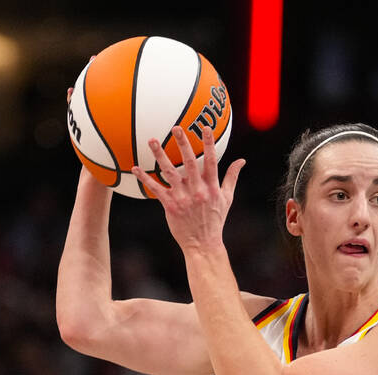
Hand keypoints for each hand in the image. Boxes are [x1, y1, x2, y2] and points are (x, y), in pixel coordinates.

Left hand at [132, 125, 245, 253]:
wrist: (203, 244)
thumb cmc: (216, 220)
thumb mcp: (227, 198)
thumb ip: (232, 177)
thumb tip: (242, 160)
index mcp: (212, 187)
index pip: (211, 161)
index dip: (208, 144)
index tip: (204, 128)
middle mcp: (198, 190)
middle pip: (189, 163)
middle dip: (183, 144)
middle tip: (176, 127)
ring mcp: (183, 198)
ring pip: (170, 172)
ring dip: (160, 155)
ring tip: (151, 140)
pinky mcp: (171, 206)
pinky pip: (156, 189)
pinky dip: (145, 179)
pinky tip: (135, 168)